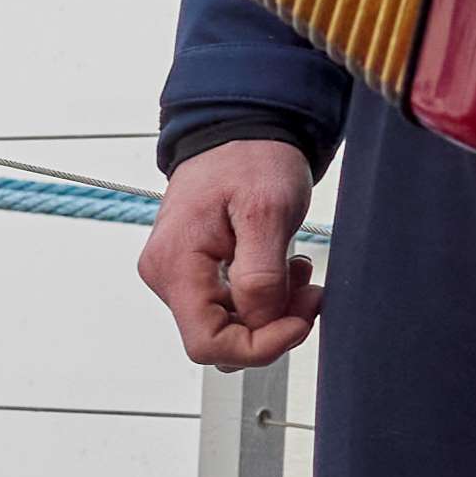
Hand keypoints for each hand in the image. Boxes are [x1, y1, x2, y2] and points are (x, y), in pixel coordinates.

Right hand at [140, 140, 324, 367]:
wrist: (240, 130)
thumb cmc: (250, 159)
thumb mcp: (268, 211)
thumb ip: (262, 276)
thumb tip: (260, 322)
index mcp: (175, 264)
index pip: (208, 343)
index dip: (259, 346)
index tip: (299, 321)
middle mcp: (166, 275)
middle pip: (219, 339)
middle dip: (271, 327)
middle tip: (310, 294)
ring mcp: (177, 274)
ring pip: (227, 326)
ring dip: (271, 312)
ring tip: (299, 273)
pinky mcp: (192, 271)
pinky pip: (228, 306)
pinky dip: (263, 298)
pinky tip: (283, 270)